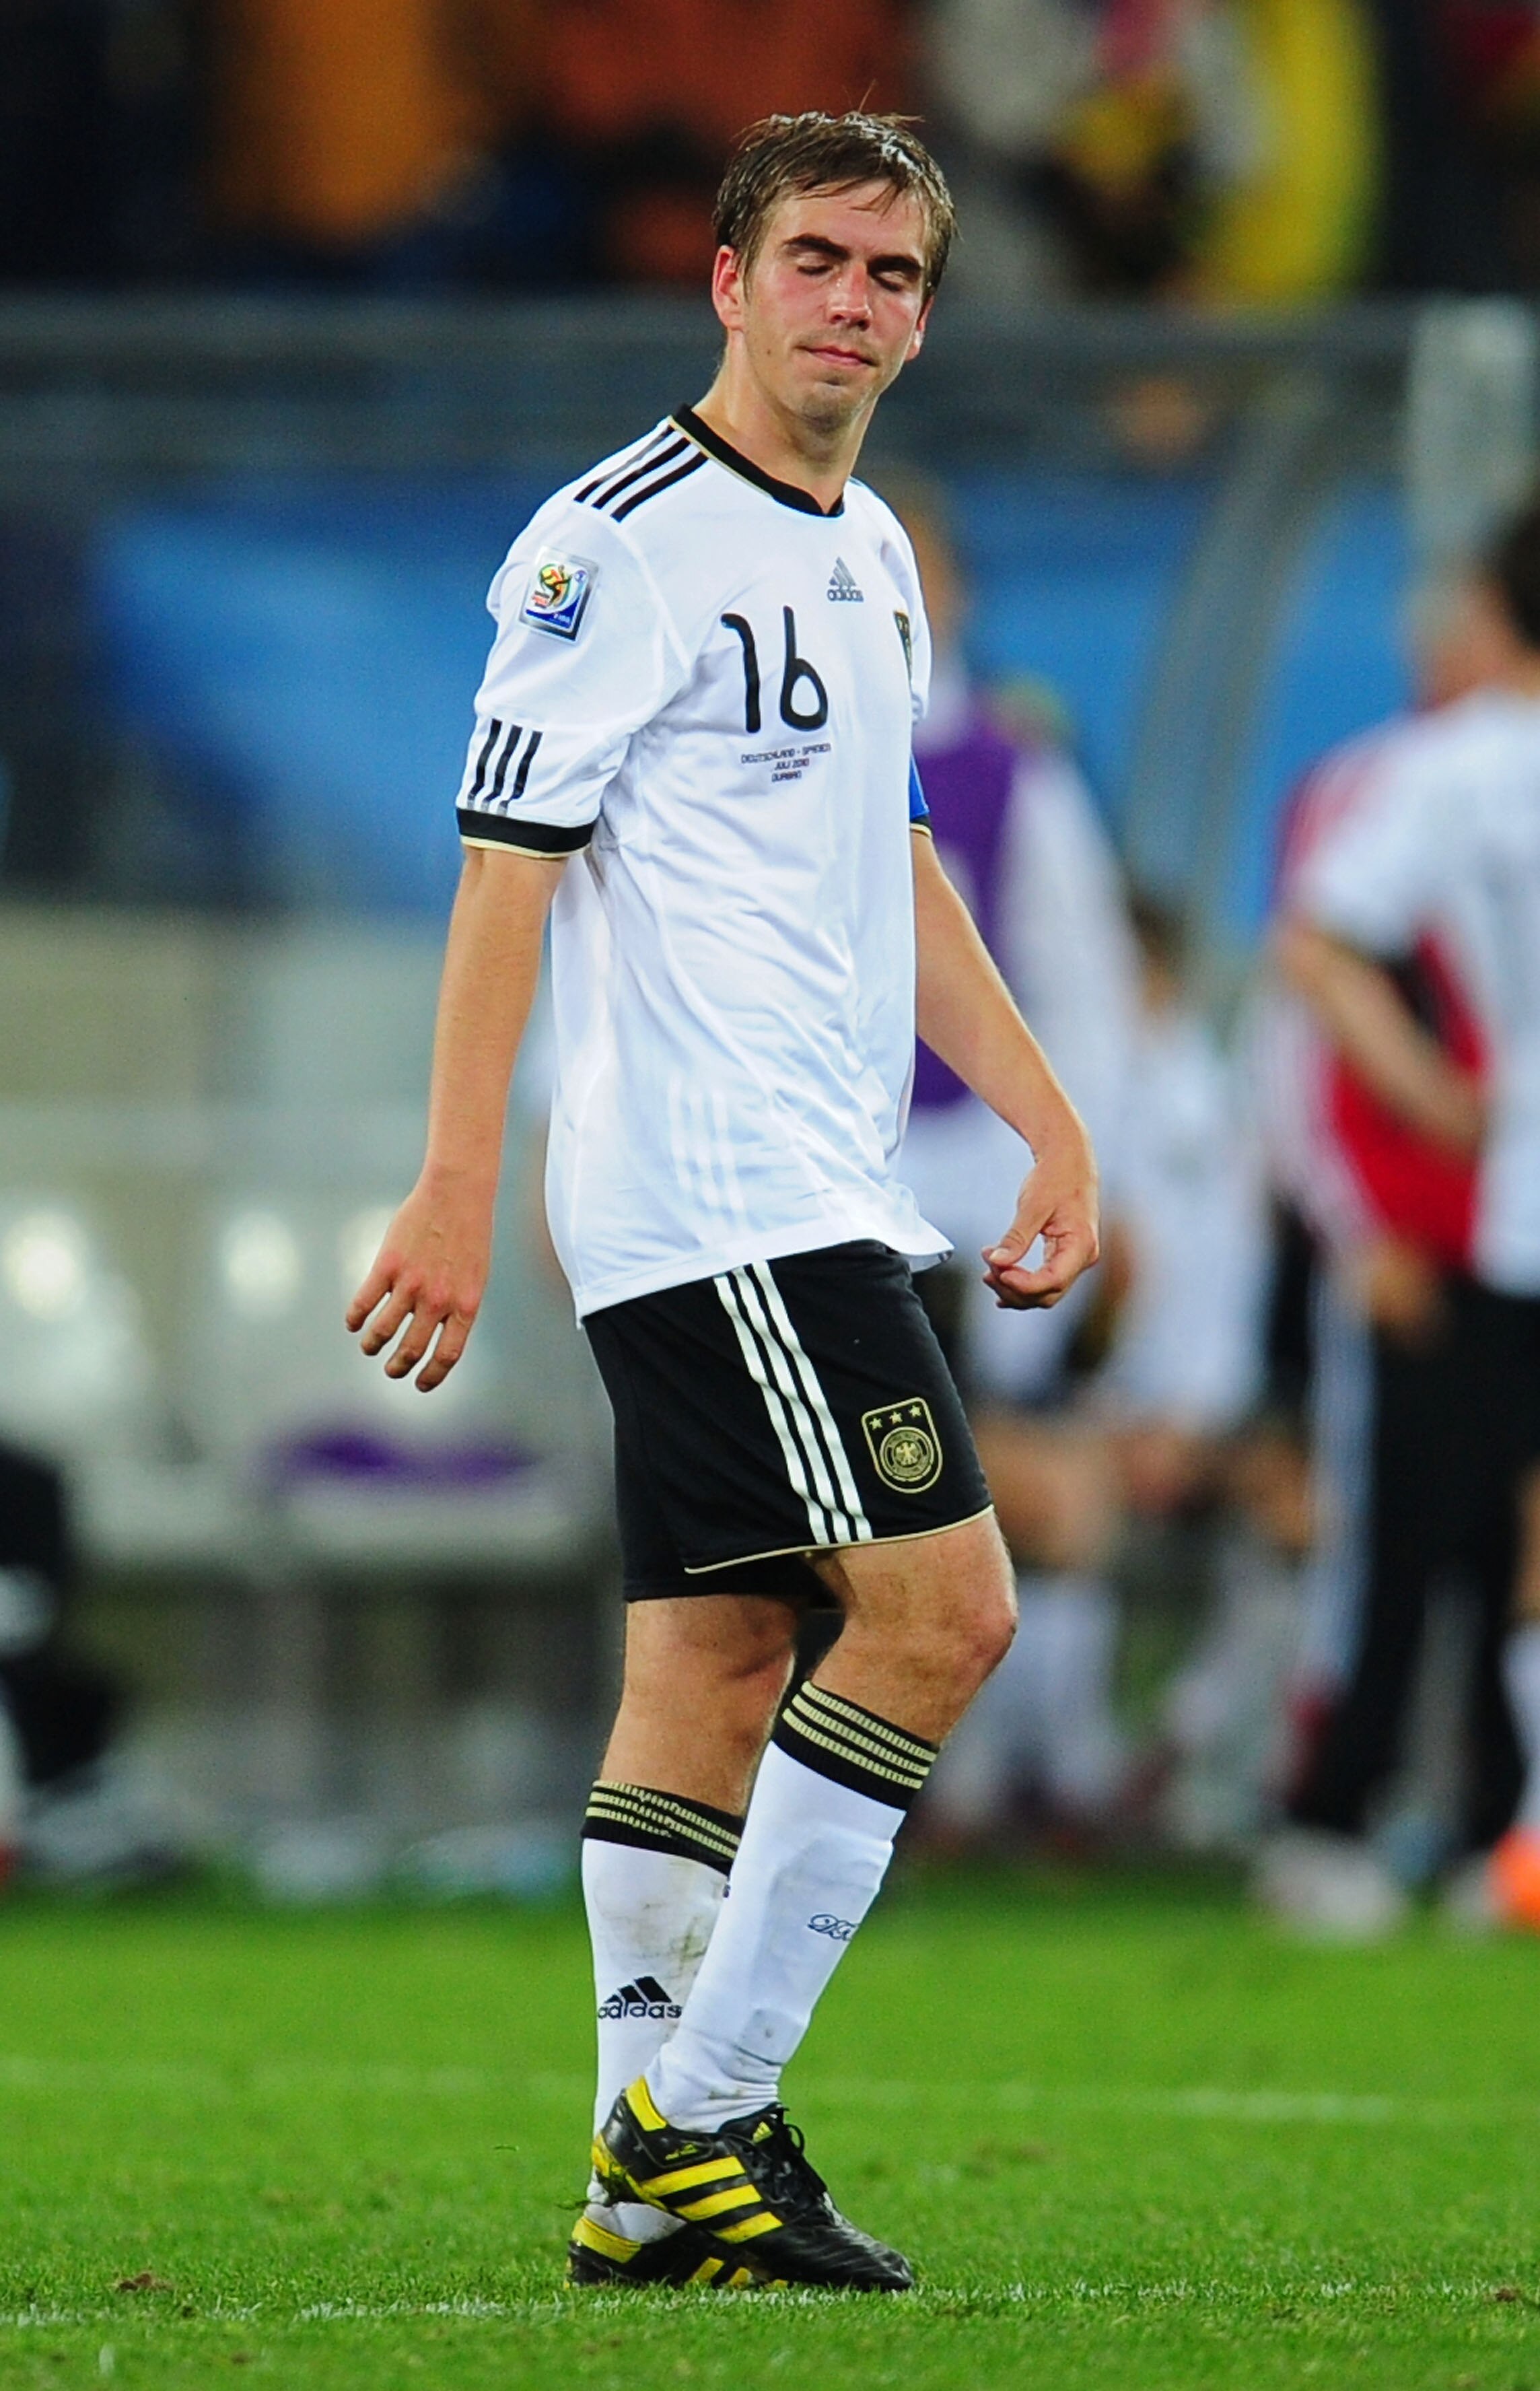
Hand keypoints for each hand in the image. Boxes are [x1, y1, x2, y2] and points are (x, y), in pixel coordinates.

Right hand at [344, 1174, 491, 1391]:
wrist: (457, 1194)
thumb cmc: (469, 1236)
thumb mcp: (475, 1277)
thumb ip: (458, 1308)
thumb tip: (437, 1338)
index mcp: (465, 1306)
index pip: (447, 1356)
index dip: (432, 1377)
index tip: (419, 1384)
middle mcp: (438, 1300)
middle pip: (411, 1350)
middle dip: (398, 1367)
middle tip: (391, 1370)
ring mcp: (411, 1284)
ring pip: (383, 1331)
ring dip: (372, 1345)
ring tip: (369, 1347)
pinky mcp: (388, 1266)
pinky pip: (364, 1303)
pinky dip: (355, 1319)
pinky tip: (353, 1323)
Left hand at [982, 1142, 1099, 1310]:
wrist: (1069, 1161)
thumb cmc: (1056, 1177)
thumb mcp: (1033, 1206)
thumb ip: (1016, 1237)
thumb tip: (997, 1261)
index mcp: (1081, 1244)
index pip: (1053, 1280)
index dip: (1024, 1284)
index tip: (998, 1273)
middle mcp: (1083, 1257)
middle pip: (1048, 1293)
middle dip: (1014, 1288)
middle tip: (987, 1270)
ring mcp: (1075, 1259)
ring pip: (1045, 1291)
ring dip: (1015, 1289)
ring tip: (988, 1273)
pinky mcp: (1064, 1256)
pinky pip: (1045, 1280)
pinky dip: (1022, 1284)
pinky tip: (1002, 1283)